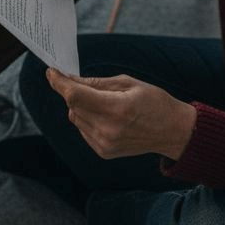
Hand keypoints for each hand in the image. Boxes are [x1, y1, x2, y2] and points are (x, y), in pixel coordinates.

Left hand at [47, 67, 195, 160]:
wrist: (172, 131)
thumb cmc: (154, 101)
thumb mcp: (128, 83)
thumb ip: (95, 82)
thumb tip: (69, 79)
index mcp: (117, 108)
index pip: (75, 96)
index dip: (59, 82)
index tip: (51, 72)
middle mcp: (108, 130)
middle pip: (73, 106)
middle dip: (73, 92)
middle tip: (88, 85)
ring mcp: (105, 144)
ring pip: (75, 118)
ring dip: (81, 107)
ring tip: (105, 103)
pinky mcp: (103, 152)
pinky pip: (83, 130)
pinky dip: (88, 119)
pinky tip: (107, 117)